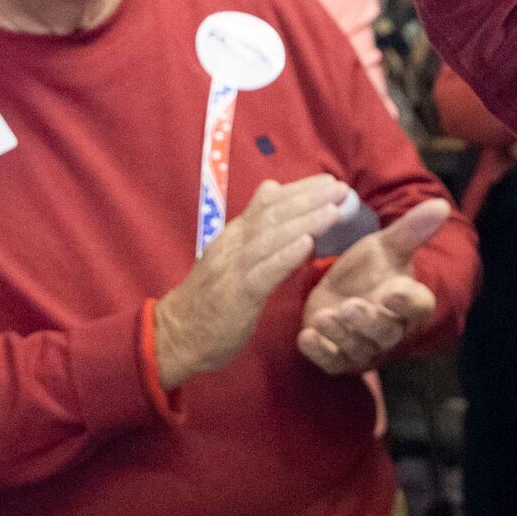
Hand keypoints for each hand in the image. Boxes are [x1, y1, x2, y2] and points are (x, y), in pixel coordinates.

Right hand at [154, 176, 344, 387]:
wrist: (176, 335)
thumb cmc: (211, 300)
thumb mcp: (231, 259)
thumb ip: (255, 233)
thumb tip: (279, 200)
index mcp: (234, 236)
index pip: (267, 202)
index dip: (299, 190)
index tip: (329, 180)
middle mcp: (232, 245)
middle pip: (272, 214)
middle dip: (308, 198)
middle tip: (340, 188)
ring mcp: (232, 269)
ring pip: (270, 238)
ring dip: (304, 221)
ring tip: (333, 210)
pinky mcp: (236, 295)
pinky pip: (263, 272)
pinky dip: (285, 256)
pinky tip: (307, 244)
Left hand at [297, 197, 451, 376]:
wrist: (340, 291)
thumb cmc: (370, 270)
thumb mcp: (386, 246)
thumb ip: (412, 229)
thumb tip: (441, 203)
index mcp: (409, 304)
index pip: (416, 307)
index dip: (405, 303)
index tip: (392, 291)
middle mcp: (390, 331)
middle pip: (385, 332)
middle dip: (367, 321)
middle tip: (350, 306)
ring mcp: (364, 348)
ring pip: (357, 349)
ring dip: (340, 334)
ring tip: (324, 316)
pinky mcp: (338, 358)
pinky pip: (331, 362)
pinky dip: (319, 352)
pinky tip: (306, 337)